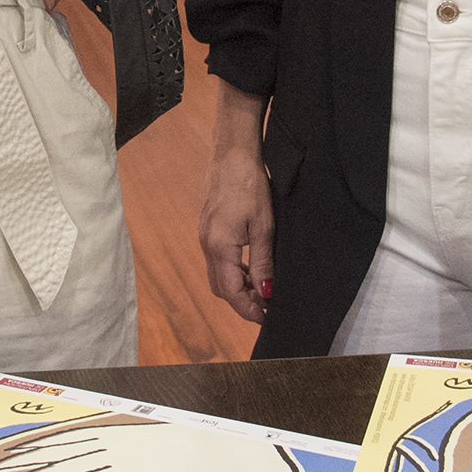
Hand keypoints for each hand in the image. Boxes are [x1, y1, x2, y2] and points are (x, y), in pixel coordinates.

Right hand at [198, 84, 274, 325]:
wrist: (232, 154)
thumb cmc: (250, 186)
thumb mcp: (264, 227)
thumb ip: (263, 263)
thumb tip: (266, 294)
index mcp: (219, 247)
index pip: (231, 292)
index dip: (248, 309)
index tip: (267, 318)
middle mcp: (206, 245)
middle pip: (220, 288)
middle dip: (241, 302)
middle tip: (267, 306)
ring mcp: (204, 236)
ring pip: (217, 276)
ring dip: (237, 287)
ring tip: (262, 289)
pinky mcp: (207, 228)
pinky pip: (216, 261)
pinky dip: (232, 271)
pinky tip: (251, 267)